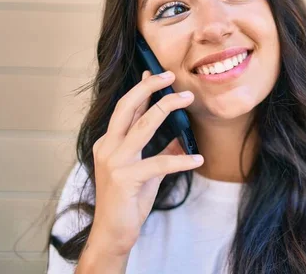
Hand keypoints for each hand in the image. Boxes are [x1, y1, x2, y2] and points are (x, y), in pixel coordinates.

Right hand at [88, 70, 202, 256]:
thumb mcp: (147, 171)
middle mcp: (108, 147)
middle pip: (127, 107)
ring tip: (188, 99)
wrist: (113, 232)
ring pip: (143, 126)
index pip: (125, 109)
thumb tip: (181, 137)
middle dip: (149, 87)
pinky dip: (181, 160)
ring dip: (167, 108)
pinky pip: (159, 163)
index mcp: (109, 142)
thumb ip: (161, 151)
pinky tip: (198, 158)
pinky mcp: (126, 178)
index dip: (141, 89)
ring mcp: (115, 162)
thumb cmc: (128, 200)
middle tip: (171, 76)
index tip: (155, 73)